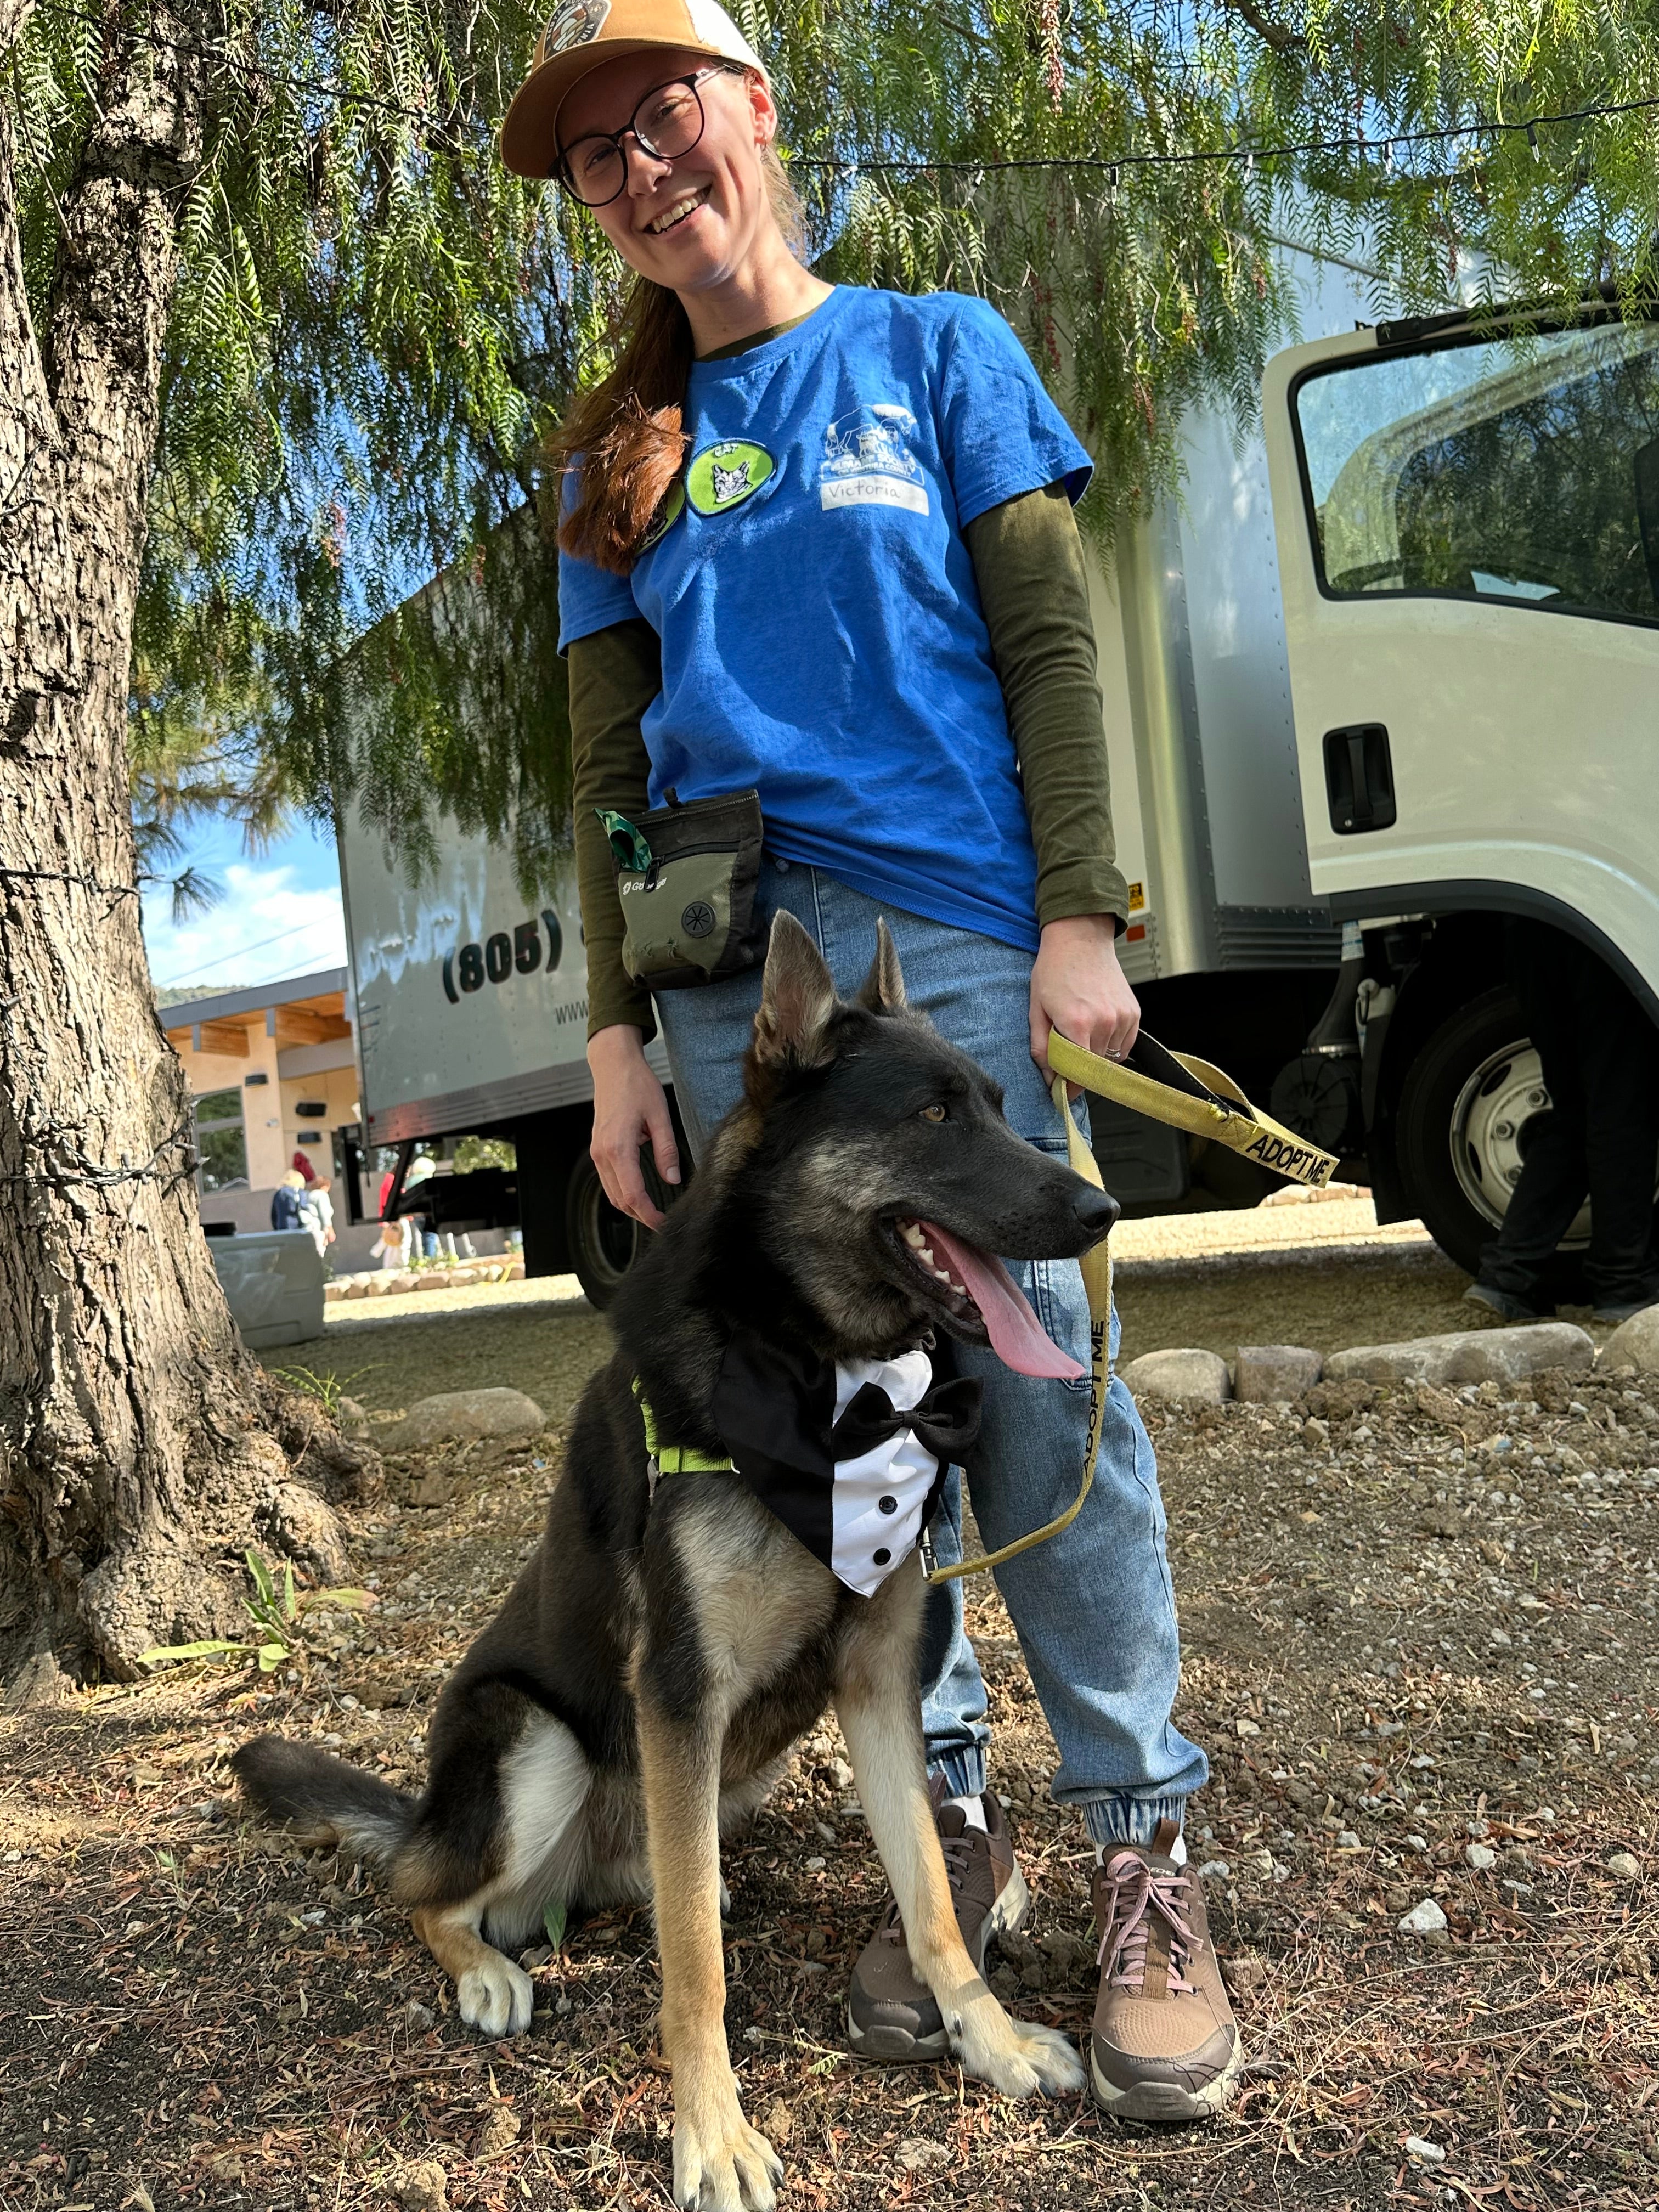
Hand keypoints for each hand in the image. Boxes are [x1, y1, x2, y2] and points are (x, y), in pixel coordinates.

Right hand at [588, 1024, 681, 1229]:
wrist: (612, 1067)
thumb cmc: (637, 1085)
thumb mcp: (660, 1115)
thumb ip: (666, 1150)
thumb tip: (672, 1179)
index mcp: (618, 1147)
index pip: (633, 1195)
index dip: (649, 1215)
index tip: (664, 1224)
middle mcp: (602, 1153)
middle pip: (620, 1200)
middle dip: (641, 1215)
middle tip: (663, 1222)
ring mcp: (597, 1152)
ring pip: (612, 1193)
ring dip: (631, 1206)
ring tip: (654, 1212)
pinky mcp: (597, 1148)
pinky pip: (608, 1180)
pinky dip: (623, 1192)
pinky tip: (640, 1193)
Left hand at [1029, 913, 1140, 1089]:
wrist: (1080, 938)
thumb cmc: (1055, 969)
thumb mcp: (1036, 1009)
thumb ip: (1042, 1048)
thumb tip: (1050, 1078)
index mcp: (1077, 1023)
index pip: (1078, 1074)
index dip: (1068, 1086)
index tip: (1061, 1090)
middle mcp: (1105, 1022)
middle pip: (1095, 1069)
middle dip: (1079, 1073)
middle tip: (1066, 1063)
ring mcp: (1123, 1018)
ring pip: (1110, 1060)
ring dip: (1096, 1059)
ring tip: (1081, 1037)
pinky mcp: (1134, 1014)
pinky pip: (1124, 1047)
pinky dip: (1111, 1048)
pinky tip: (1097, 1032)